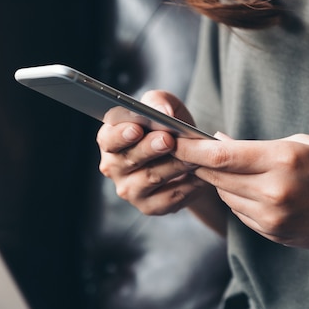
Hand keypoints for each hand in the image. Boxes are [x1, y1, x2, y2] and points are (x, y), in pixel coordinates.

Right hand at [97, 90, 212, 215]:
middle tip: (168, 140)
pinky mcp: (149, 206)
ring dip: (173, 166)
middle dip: (149, 149)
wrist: (188, 158)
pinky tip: (199, 178)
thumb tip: (163, 113)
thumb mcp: (165, 107)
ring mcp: (129, 190)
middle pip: (128, 160)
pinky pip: (168, 198)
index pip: (108, 139)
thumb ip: (159, 102)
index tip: (137, 128)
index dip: (121, 135)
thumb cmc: (169, 128)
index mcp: (111, 141)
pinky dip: (186, 187)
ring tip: (193, 157)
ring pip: (150, 178)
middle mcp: (114, 167)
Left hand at [174, 133, 308, 253]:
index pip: (220, 156)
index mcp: (282, 161)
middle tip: (184, 152)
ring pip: (225, 196)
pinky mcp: (273, 233)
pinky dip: (234, 198)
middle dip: (197, 164)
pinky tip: (243, 187)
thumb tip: (218, 143)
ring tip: (218, 167)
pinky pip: (239, 213)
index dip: (190, 149)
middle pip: (216, 177)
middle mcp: (274, 192)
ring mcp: (273, 217)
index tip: (172, 141)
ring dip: (217, 181)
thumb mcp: (301, 143)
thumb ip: (256, 146)